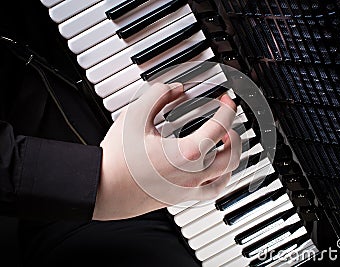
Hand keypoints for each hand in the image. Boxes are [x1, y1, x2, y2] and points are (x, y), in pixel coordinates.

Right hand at [93, 83, 240, 220]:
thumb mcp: (135, 115)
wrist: (104, 189)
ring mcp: (189, 189)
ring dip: (232, 155)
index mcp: (187, 153)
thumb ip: (158, 95)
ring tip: (225, 142)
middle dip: (234, 131)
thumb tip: (175, 89)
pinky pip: (213, 191)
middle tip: (226, 120)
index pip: (221, 126)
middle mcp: (194, 174)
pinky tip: (216, 169)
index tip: (227, 100)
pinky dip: (222, 177)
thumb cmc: (118, 158)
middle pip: (233, 153)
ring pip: (228, 174)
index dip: (228, 108)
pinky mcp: (182, 198)